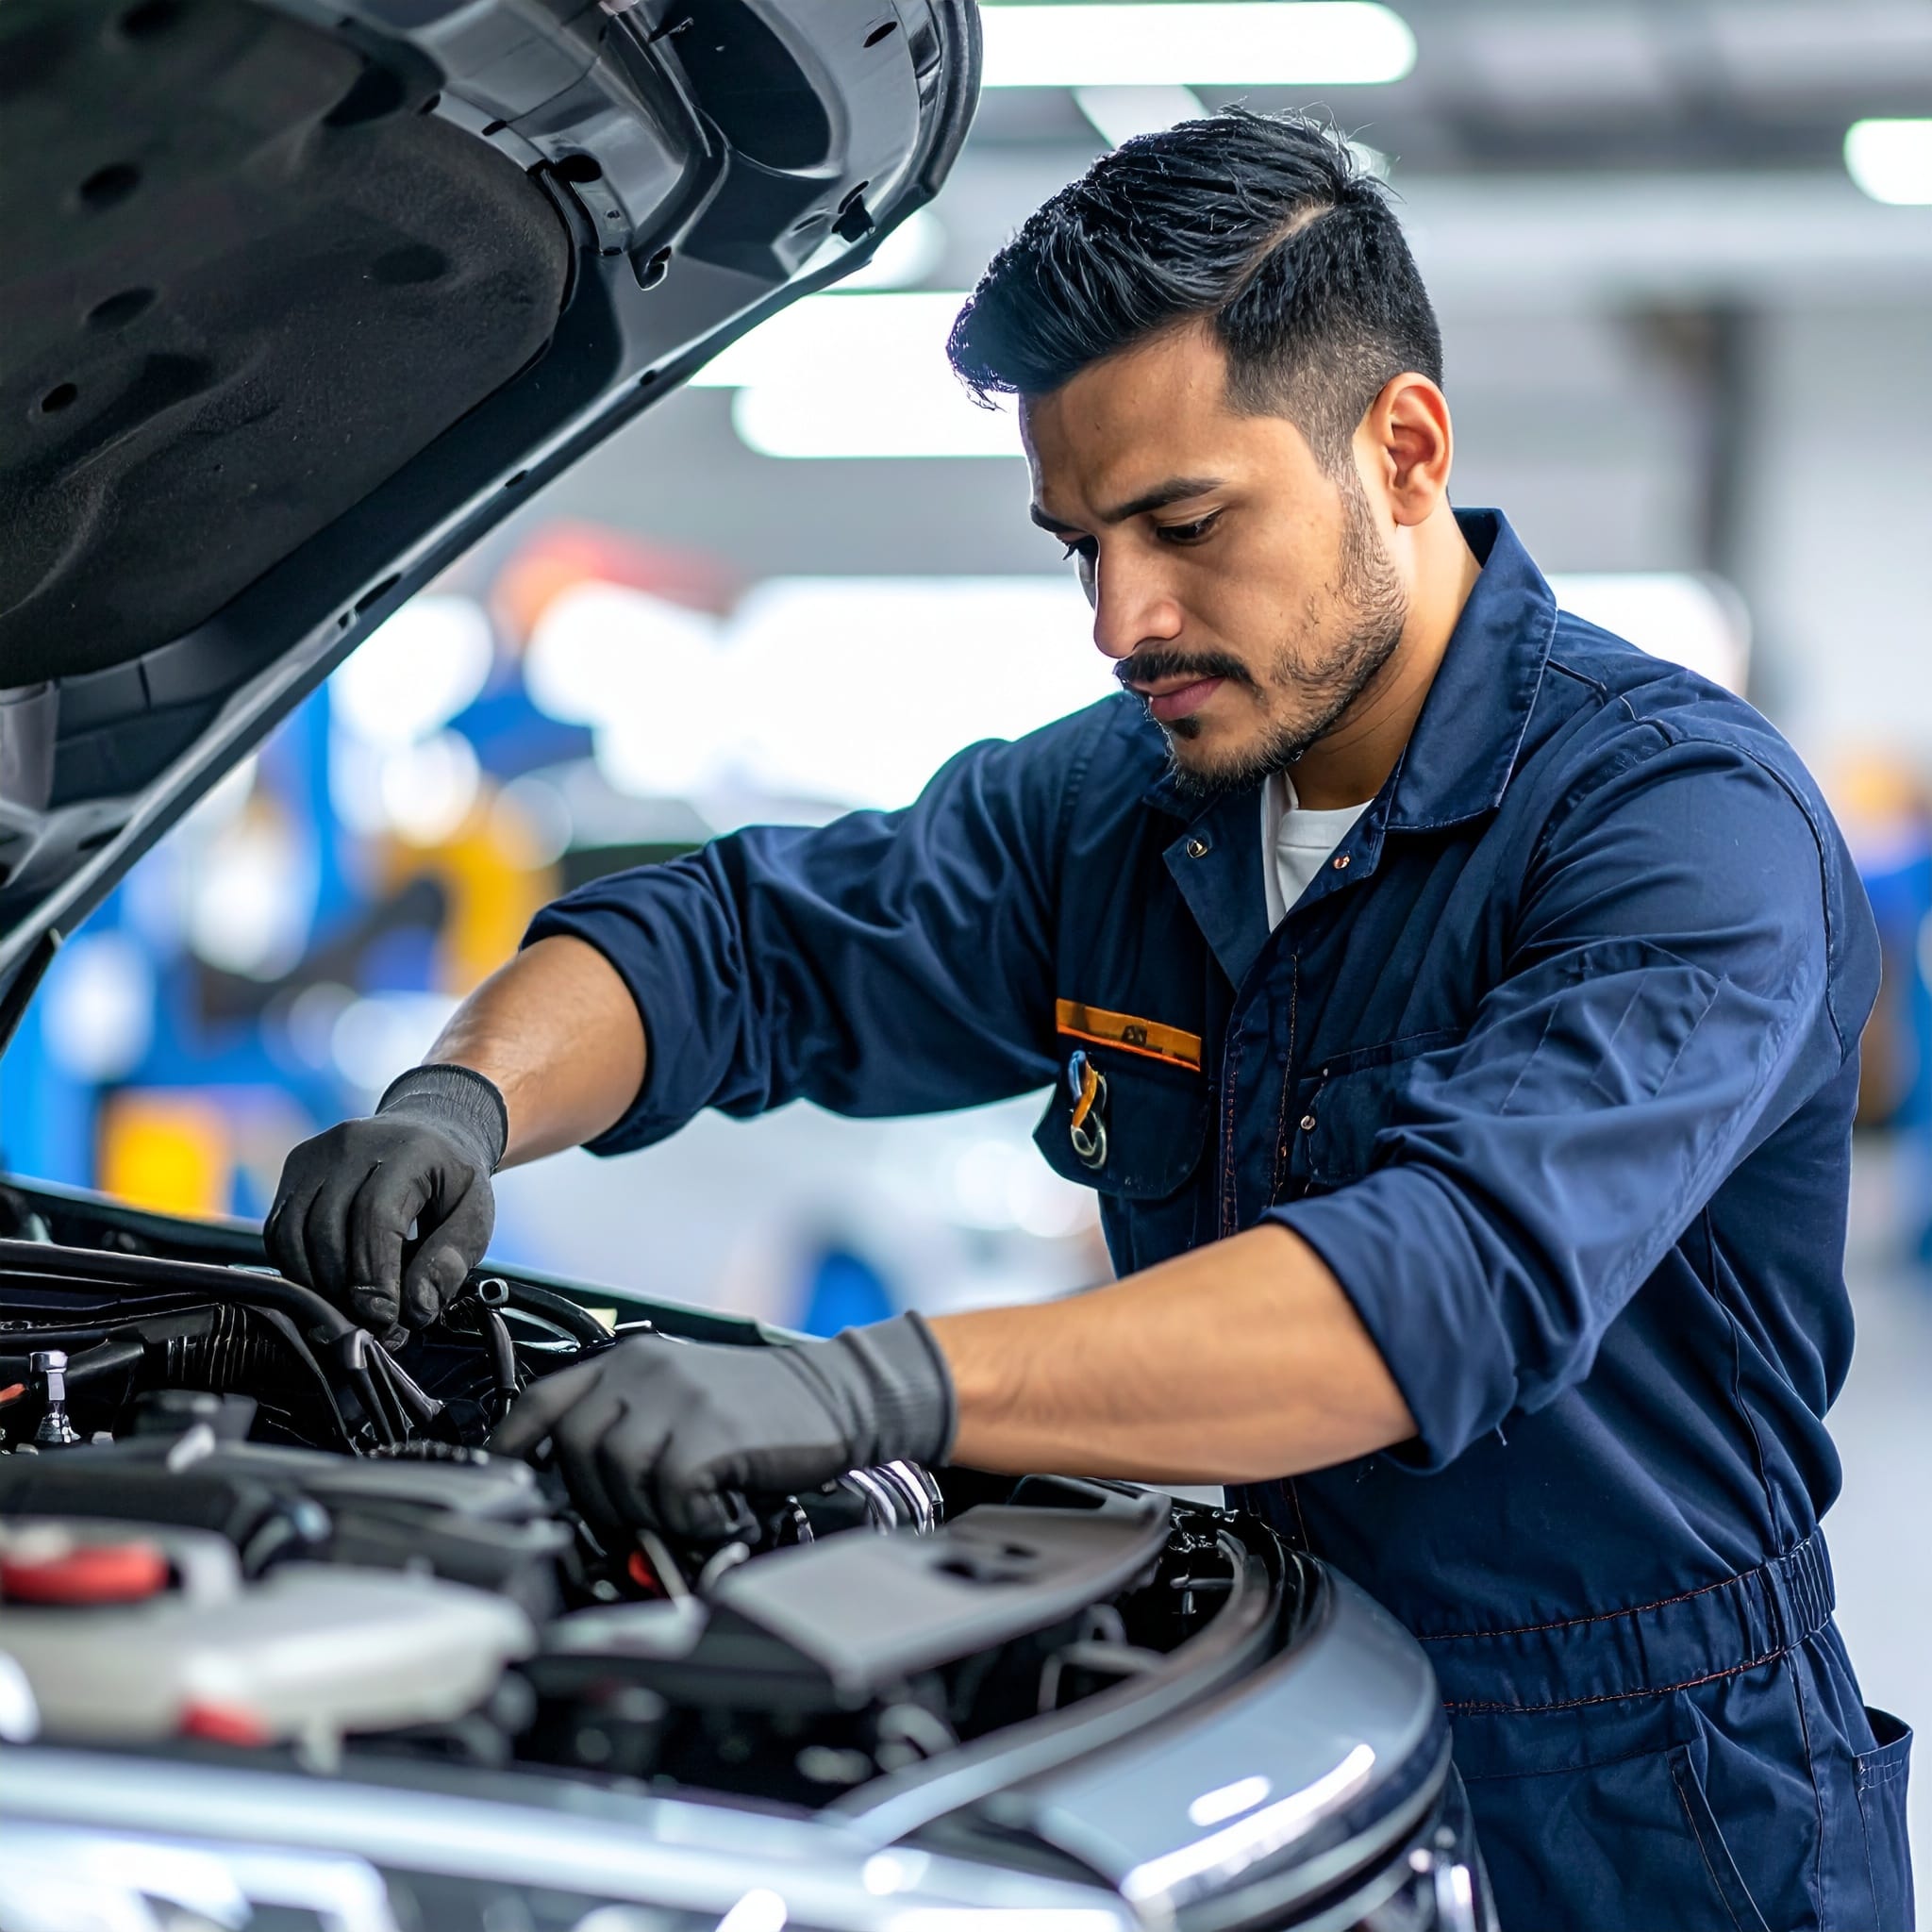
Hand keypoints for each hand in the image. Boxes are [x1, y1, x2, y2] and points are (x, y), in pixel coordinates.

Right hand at [265, 1065, 506, 1339]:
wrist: (430, 1132)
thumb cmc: (452, 1180)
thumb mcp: (476, 1215)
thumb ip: (451, 1261)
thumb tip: (415, 1309)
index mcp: (408, 1150)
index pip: (374, 1216)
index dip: (374, 1274)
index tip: (383, 1317)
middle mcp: (353, 1143)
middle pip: (327, 1227)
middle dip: (344, 1288)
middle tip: (370, 1323)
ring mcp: (317, 1154)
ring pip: (293, 1232)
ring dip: (316, 1283)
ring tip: (350, 1307)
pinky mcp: (294, 1169)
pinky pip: (278, 1230)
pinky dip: (297, 1267)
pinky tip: (328, 1283)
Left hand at [486, 1315, 954, 1542]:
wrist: (839, 1395)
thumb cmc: (762, 1407)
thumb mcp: (683, 1395)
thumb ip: (630, 1425)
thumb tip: (580, 1488)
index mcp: (631, 1359)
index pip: (544, 1397)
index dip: (513, 1443)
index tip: (506, 1476)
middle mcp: (646, 1371)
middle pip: (577, 1451)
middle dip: (600, 1499)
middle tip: (642, 1515)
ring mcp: (678, 1399)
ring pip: (618, 1477)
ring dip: (650, 1511)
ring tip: (689, 1509)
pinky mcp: (711, 1433)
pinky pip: (670, 1495)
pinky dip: (692, 1518)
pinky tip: (718, 1511)